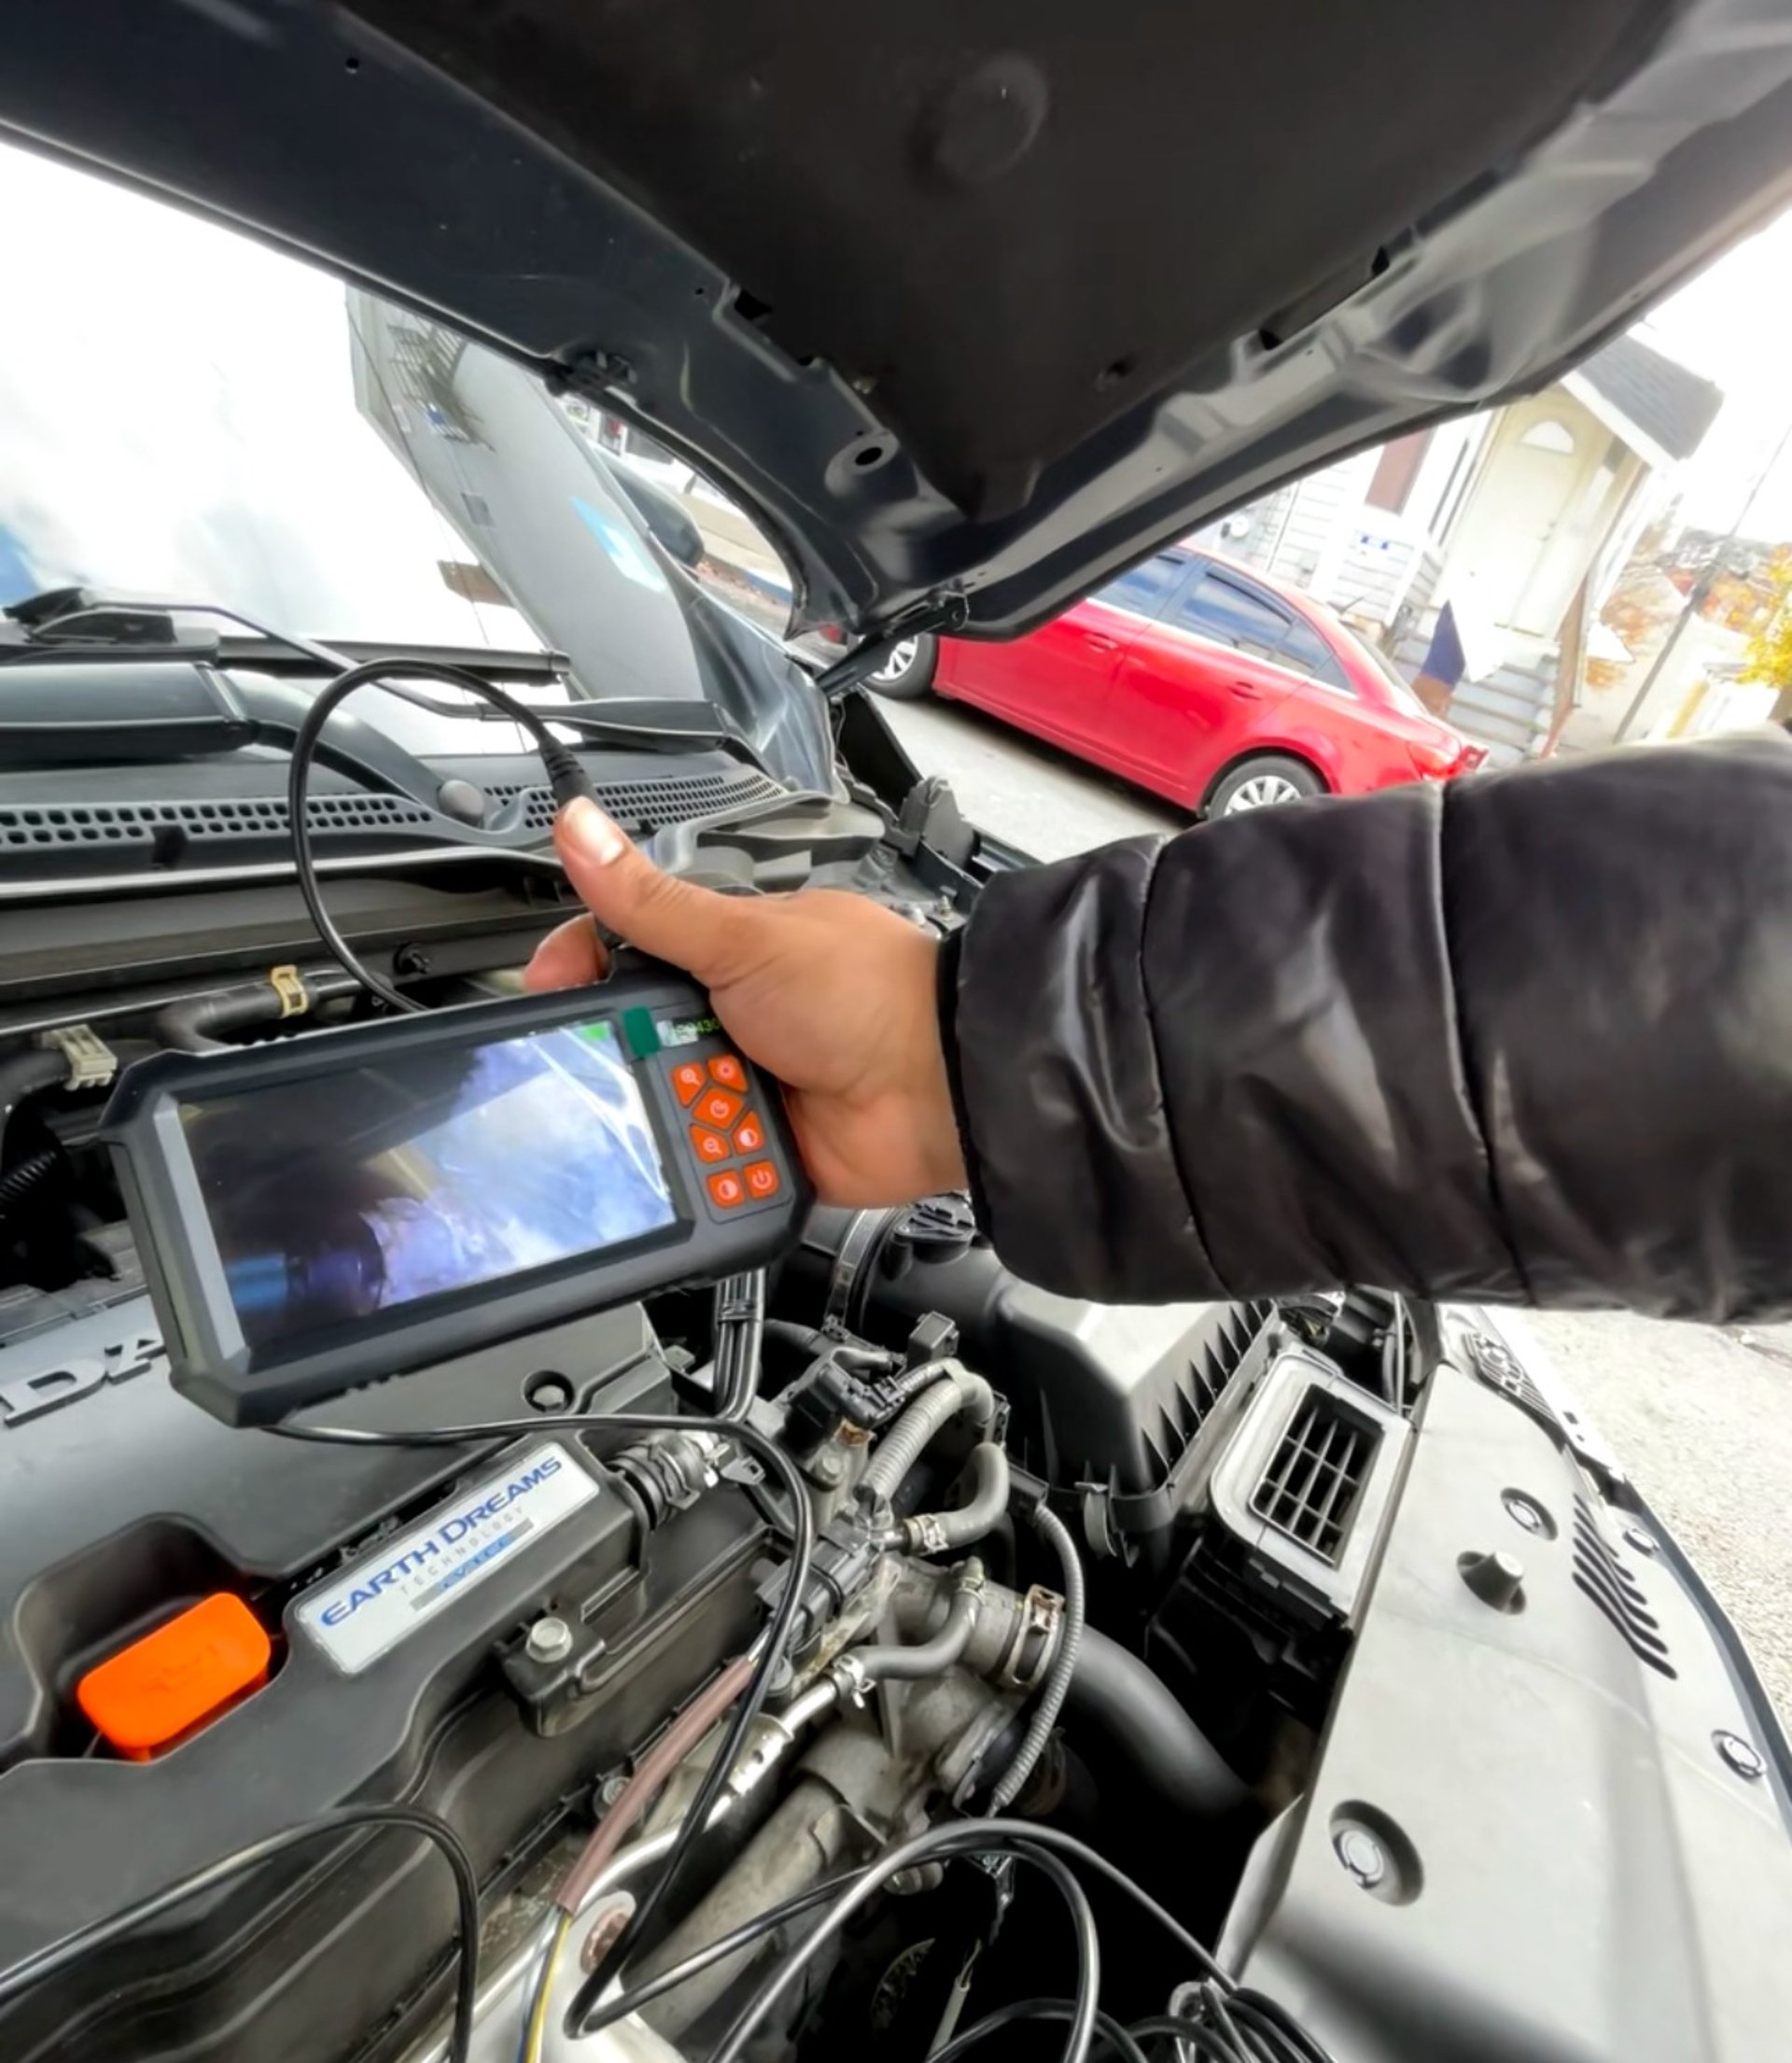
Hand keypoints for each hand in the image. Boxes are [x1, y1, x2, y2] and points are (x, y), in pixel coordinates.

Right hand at [526, 798, 967, 1206]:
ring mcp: (742, 1081)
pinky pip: (697, 1162)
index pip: (620, 954)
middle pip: (627, 1035)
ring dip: (661, 1109)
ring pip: (657, 1102)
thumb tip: (578, 826)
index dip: (576, 971)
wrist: (937, 1086)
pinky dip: (694, 1162)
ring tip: (687, 1105)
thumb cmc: (864, 992)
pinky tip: (697, 1157)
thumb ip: (650, 900)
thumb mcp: (742, 938)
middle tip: (636, 1054)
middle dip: (621, 1053)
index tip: (541, 989)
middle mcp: (728, 1014)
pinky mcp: (754, 1146)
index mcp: (721, 950)